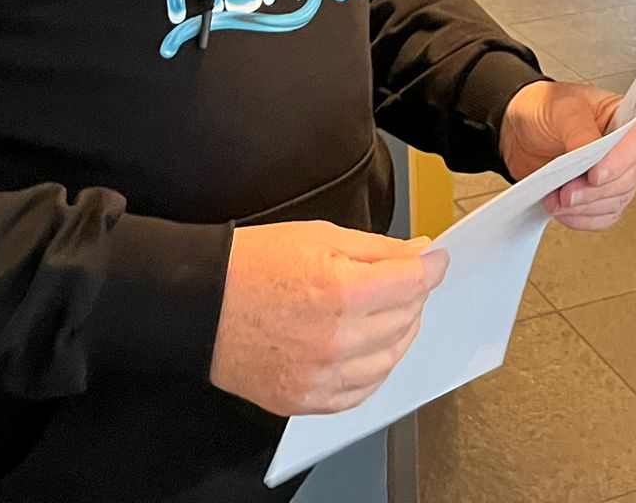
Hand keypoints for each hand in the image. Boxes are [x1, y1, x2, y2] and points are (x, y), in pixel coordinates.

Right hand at [209, 221, 446, 415]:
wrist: (201, 304)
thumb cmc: (253, 265)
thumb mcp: (321, 235)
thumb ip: (379, 249)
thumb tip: (419, 253)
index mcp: (343, 290)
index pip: (414, 282)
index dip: (430, 266)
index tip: (434, 260)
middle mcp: (337, 339)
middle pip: (407, 319)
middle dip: (413, 295)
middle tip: (404, 280)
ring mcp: (322, 375)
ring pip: (390, 358)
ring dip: (399, 332)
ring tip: (386, 312)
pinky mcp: (306, 399)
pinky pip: (361, 391)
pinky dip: (373, 370)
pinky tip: (366, 349)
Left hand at [499, 80, 635, 230]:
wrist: (524, 131)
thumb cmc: (548, 109)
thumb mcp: (561, 109)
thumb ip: (578, 130)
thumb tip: (588, 151)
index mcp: (626, 117)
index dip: (618, 163)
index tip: (594, 176)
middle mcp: (628, 147)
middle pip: (627, 178)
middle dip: (594, 191)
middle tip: (566, 192)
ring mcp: (618, 174)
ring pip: (616, 201)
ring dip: (584, 207)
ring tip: (556, 200)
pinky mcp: (604, 196)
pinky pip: (605, 217)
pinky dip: (582, 218)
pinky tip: (564, 211)